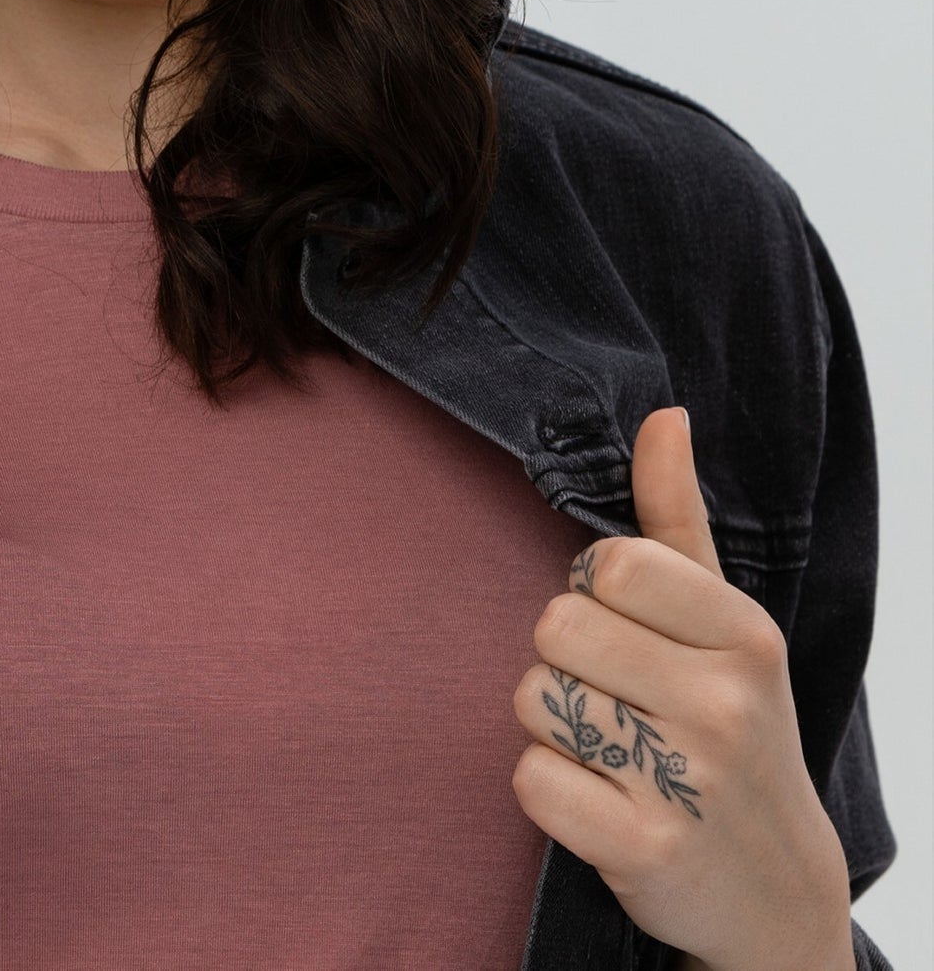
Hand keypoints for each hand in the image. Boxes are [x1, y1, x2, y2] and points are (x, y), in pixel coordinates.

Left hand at [511, 405, 855, 970]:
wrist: (777, 892)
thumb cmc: (732, 728)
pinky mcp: (644, 849)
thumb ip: (677, 517)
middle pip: (556, 627)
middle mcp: (725, 703)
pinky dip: (547, 790)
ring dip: (554, 726)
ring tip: (614, 754)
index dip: (595, 594)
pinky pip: (530, 778)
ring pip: (533, 698)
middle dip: (566, 662)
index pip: (609, 563)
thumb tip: (664, 414)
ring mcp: (688, 781)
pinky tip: (600, 802)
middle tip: (620, 701)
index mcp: (743, 634)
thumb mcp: (723, 623)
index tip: (633, 634)